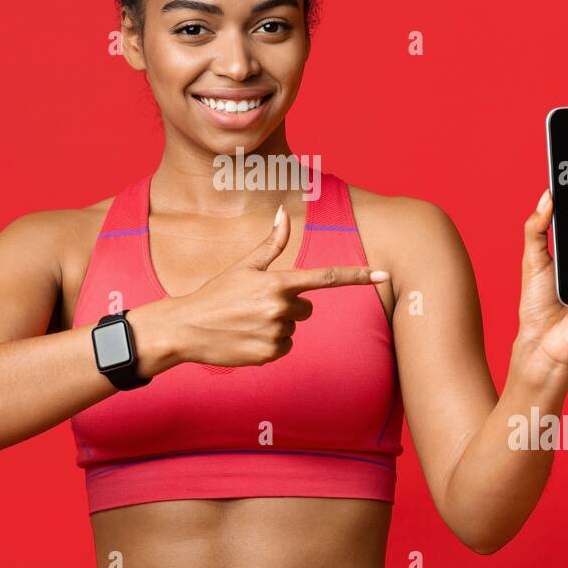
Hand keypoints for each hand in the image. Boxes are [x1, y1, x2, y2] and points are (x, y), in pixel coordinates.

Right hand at [160, 203, 387, 367]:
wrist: (185, 329)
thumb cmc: (215, 294)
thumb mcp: (243, 267)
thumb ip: (270, 244)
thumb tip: (282, 213)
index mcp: (278, 281)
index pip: (326, 277)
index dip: (358, 276)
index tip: (382, 274)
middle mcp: (281, 307)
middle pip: (306, 308)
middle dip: (288, 307)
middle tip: (255, 307)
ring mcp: (276, 332)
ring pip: (294, 328)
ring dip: (276, 326)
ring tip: (246, 323)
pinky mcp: (270, 354)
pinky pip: (285, 348)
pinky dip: (270, 344)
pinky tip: (246, 339)